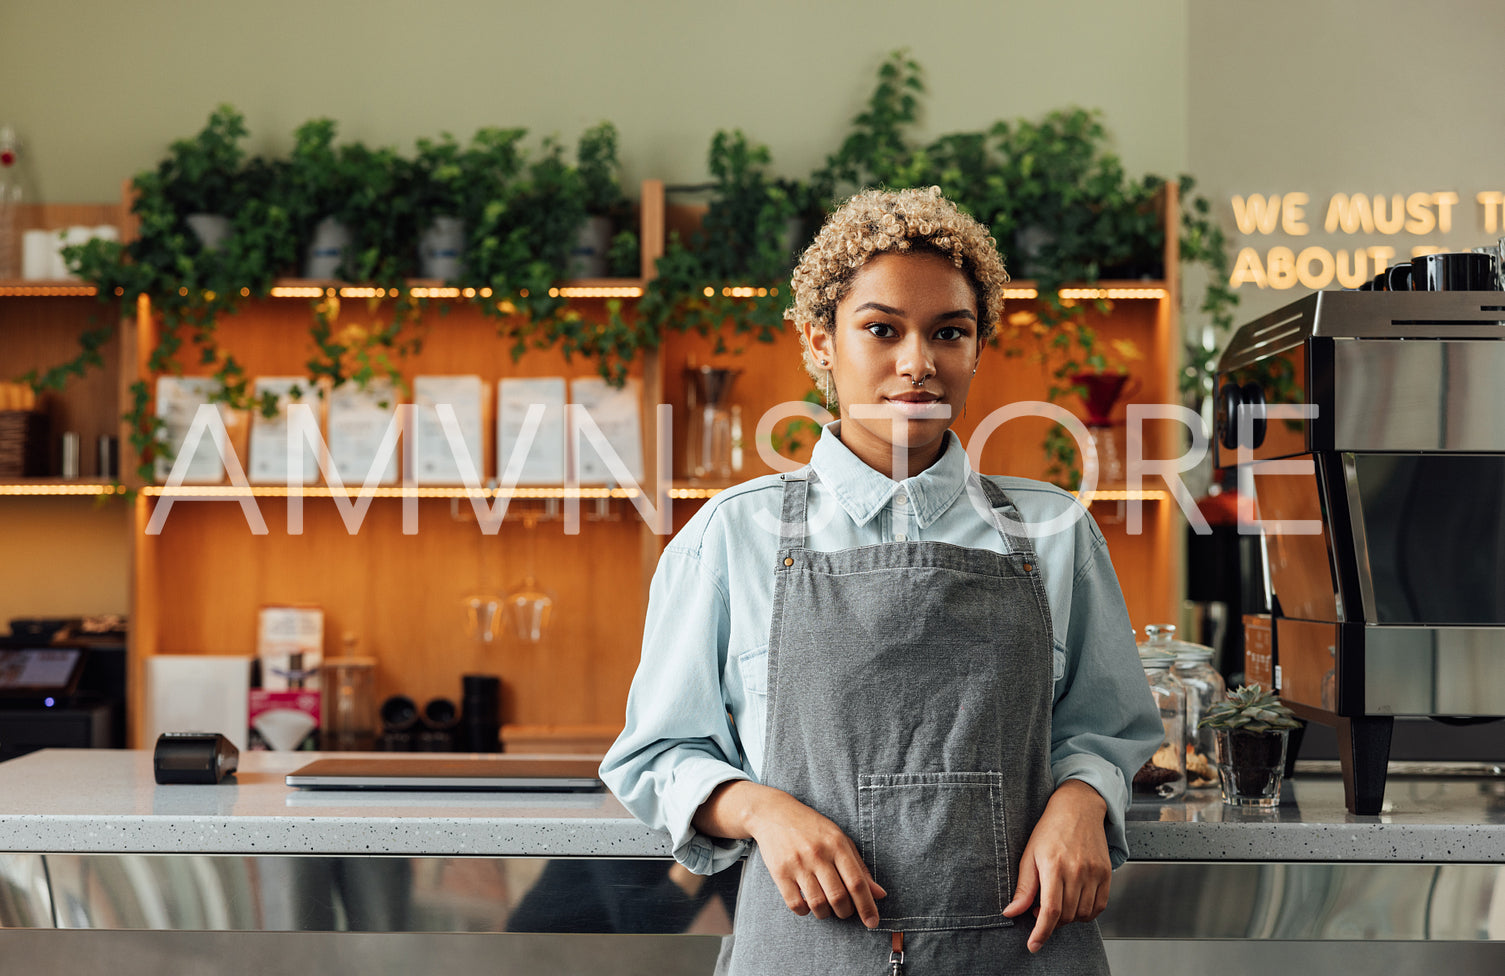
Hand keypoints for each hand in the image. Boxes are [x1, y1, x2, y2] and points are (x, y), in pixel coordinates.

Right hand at [694, 780, 886, 927]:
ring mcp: (798, 864)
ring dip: (826, 914)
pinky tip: (807, 904)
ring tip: (826, 907)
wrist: (774, 813)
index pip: (857, 882)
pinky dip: (805, 911)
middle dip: (845, 912)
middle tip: (844, 910)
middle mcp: (818, 854)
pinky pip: (795, 904)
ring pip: (818, 904)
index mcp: (837, 845)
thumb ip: (860, 868)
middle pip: (838, 897)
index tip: (872, 922)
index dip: (867, 906)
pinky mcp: (780, 872)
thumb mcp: (840, 840)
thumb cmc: (812, 828)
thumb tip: (880, 894)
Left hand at [1001, 780, 1110, 952]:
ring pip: (1082, 914)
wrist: (1078, 808)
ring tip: (1058, 901)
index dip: (1041, 932)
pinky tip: (1075, 901)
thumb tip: (1011, 912)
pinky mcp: (1106, 874)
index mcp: (1054, 865)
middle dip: (1051, 921)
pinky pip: (1099, 907)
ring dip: (1068, 917)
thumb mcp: (1029, 855)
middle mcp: (1077, 870)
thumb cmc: (1050, 829)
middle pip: (1066, 915)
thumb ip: (1023, 887)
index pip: (1050, 910)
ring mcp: (1094, 872)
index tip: (1033, 945)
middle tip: (1041, 908)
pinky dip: (1086, 912)